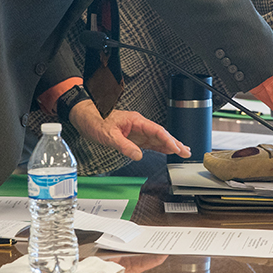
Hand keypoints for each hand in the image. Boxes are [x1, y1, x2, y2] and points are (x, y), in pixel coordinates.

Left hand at [69, 100, 189, 161]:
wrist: (87, 117)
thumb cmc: (96, 121)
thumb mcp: (108, 136)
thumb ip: (124, 145)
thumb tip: (138, 155)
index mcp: (136, 121)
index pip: (157, 131)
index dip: (168, 140)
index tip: (176, 148)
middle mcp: (139, 125)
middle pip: (161, 134)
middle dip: (175, 142)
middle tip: (186, 151)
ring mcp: (137, 131)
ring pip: (158, 138)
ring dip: (170, 145)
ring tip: (183, 151)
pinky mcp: (134, 137)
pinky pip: (150, 142)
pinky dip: (160, 147)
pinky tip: (167, 151)